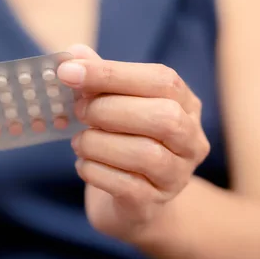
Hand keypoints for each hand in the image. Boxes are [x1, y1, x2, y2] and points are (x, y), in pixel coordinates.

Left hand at [57, 45, 210, 243]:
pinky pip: (127, 186)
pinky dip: (95, 171)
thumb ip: (99, 81)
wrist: (132, 201)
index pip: (160, 80)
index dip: (111, 73)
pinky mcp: (153, 204)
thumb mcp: (114, 106)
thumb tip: (73, 54)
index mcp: (185, 104)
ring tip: (79, 142)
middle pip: (163, 117)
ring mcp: (177, 176)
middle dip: (109, 110)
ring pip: (146, 154)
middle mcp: (191, 140)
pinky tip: (83, 164)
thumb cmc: (122, 141)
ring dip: (98, 143)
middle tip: (79, 111)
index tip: (68, 71)